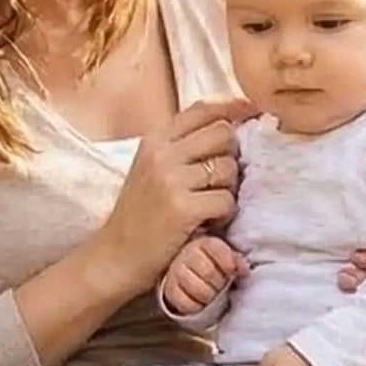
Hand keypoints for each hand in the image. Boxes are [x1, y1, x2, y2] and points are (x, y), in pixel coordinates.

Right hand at [96, 97, 256, 299]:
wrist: (115, 256)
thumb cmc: (139, 214)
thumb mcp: (150, 168)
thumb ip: (182, 145)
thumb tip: (229, 123)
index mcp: (155, 141)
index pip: (203, 110)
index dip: (233, 109)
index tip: (250, 114)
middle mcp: (162, 154)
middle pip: (223, 134)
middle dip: (231, 156)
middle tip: (218, 181)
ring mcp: (171, 181)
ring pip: (229, 168)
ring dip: (228, 189)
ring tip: (209, 204)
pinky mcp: (183, 209)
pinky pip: (227, 201)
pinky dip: (224, 214)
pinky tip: (207, 222)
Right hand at [162, 233, 247, 314]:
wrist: (188, 274)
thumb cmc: (212, 265)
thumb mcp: (225, 258)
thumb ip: (236, 260)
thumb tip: (245, 270)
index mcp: (203, 243)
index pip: (215, 248)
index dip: (227, 262)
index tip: (233, 271)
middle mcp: (187, 254)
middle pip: (208, 272)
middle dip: (220, 283)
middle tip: (223, 287)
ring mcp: (175, 271)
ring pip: (197, 288)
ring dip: (209, 296)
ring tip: (213, 296)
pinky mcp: (169, 290)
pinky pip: (184, 302)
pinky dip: (196, 307)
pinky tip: (201, 304)